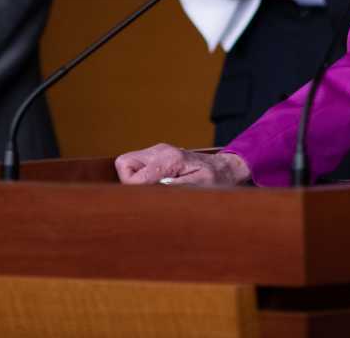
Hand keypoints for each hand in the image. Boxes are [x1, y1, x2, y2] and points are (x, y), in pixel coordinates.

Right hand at [114, 144, 250, 185]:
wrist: (225, 168)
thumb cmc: (216, 178)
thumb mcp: (201, 186)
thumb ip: (176, 187)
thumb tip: (153, 192)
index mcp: (170, 159)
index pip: (133, 175)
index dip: (135, 191)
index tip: (148, 199)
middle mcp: (161, 150)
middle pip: (124, 163)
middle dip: (129, 182)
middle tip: (149, 193)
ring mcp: (158, 151)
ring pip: (128, 164)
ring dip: (135, 179)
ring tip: (155, 189)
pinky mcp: (157, 155)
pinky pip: (137, 165)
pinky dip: (141, 176)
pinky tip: (158, 184)